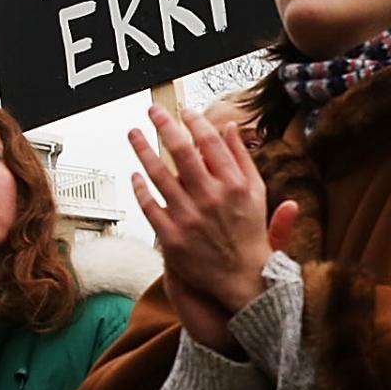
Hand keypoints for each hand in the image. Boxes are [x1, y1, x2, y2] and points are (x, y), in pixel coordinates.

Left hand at [131, 106, 297, 339]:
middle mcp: (211, 199)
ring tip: (133, 134)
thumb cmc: (249, 232)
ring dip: (143, 150)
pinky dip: (140, 188)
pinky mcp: (172, 238)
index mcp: (234, 185)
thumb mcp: (257, 192)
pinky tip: (135, 174)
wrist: (242, 279)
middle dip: (164, 126)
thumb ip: (242, 159)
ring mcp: (189, 219)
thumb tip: (229, 127)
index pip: (210, 143)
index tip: (184, 111)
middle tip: (152, 110)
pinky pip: (150, 207)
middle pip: (182, 152)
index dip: (195, 123)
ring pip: (159, 176)